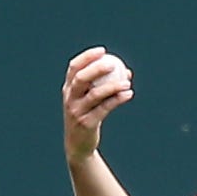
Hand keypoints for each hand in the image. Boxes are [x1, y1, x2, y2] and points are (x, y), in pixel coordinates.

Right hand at [62, 47, 133, 161]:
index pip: (74, 68)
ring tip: (127, 82)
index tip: (102, 51)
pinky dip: (117, 100)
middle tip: (113, 64)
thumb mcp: (90, 100)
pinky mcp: (86, 123)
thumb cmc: (88, 117)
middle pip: (81, 78)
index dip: (87, 57)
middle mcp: (69, 98)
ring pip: (94, 95)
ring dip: (112, 87)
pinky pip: (104, 109)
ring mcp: (77, 111)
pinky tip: (129, 94)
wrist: (79, 144)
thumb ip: (105, 85)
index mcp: (68, 89)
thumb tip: (126, 72)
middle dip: (96, 69)